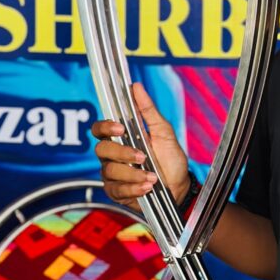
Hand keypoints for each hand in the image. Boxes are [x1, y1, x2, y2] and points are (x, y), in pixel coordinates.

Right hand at [91, 82, 189, 209]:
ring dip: (133, 173)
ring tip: (152, 177)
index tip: (121, 127)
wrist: (179, 186)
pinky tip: (147, 187)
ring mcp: (113, 174)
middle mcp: (113, 155)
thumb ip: (149, 111)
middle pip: (101, 149)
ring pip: (109, 171)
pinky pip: (116, 190)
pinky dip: (133, 188)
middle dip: (123, 153)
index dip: (105, 126)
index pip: (100, 129)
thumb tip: (136, 86)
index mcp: (122, 138)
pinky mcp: (116, 192)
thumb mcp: (164, 132)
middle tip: (142, 156)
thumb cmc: (170, 159)